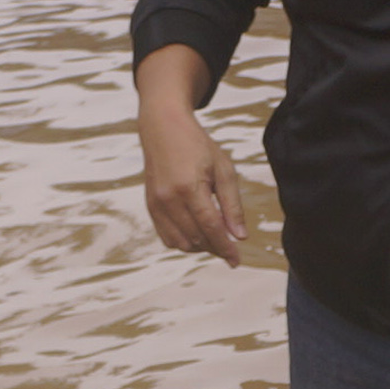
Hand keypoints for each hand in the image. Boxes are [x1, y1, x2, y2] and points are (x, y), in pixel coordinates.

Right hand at [139, 103, 246, 261]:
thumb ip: (232, 204)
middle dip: (215, 248)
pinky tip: (197, 234)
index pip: (211, 227)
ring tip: (215, 240)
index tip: (236, 260)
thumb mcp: (223, 169)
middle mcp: (168, 198)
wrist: (163, 128)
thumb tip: (239, 236)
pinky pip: (167, 237)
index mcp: (189, 187)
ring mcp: (156, 204)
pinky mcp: (150, 206)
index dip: (225, 247)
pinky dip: (183, 242)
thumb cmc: (197, 146)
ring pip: (180, 243)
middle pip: (196, 238)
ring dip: (200, 247)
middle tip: (230, 249)